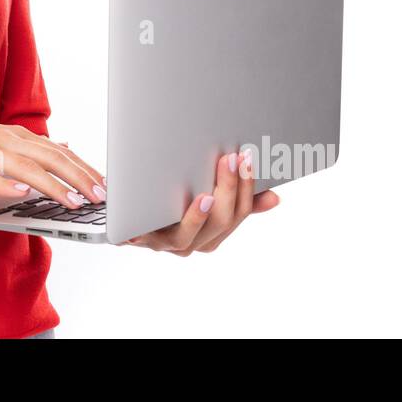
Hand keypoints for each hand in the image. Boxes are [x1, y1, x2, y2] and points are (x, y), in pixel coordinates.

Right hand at [0, 111, 106, 211]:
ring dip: (52, 187)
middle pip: (51, 159)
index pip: (60, 153)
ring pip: (26, 170)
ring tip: (72, 202)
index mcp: (18, 136)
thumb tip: (66, 146)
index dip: (84, 169)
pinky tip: (22, 195)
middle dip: (79, 178)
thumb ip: (34, 145)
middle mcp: (7, 141)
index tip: (106, 185)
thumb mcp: (4, 136)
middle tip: (100, 197)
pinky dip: (7, 186)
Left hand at [119, 151, 278, 254]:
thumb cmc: (169, 202)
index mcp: (214, 232)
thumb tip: (275, 198)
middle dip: (227, 190)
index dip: (247, 186)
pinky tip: (151, 213)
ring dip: (198, 216)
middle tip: (228, 160)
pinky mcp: (139, 239)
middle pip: (219, 222)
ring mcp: (167, 243)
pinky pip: (146, 236)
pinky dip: (150, 228)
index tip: (247, 158)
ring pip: (189, 236)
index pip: (240, 212)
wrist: (126, 215)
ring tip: (206, 195)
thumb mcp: (206, 197)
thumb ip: (236, 199)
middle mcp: (194, 242)